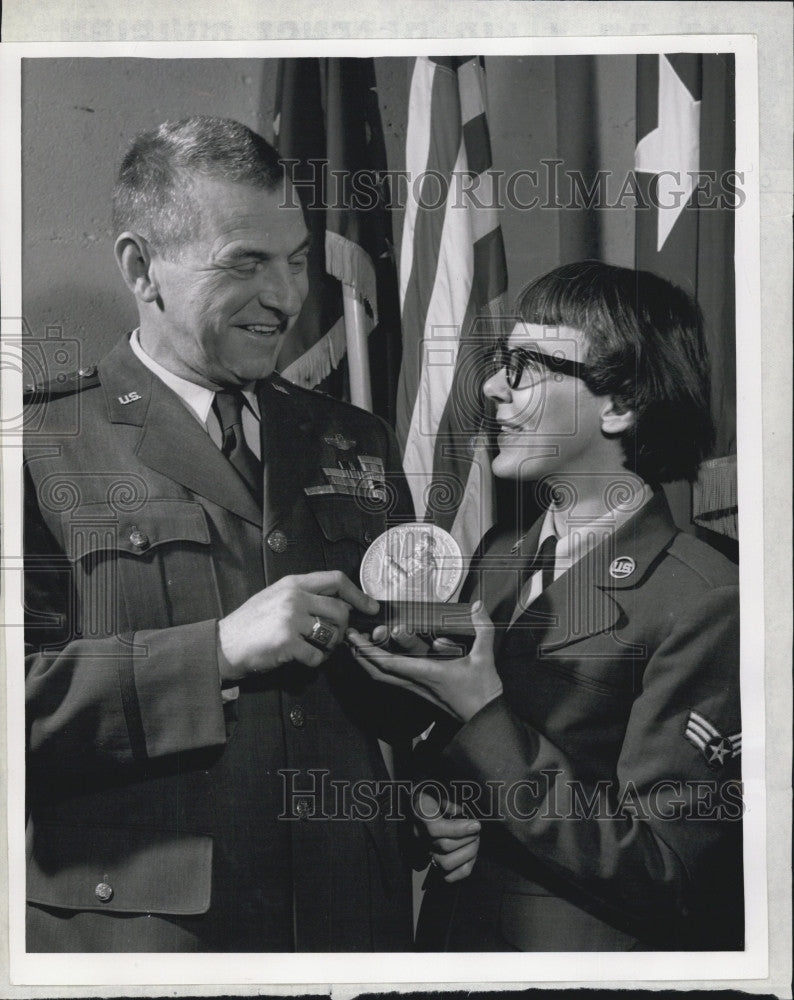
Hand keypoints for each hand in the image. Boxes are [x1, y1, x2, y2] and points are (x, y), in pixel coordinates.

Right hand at [218, 571, 377, 682]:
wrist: (223, 644)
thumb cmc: (250, 624)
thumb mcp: (275, 597)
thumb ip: (303, 596)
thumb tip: (338, 604)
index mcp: (292, 583)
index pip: (336, 580)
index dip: (358, 594)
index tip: (370, 607)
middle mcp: (294, 597)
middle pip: (340, 610)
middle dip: (343, 628)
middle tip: (333, 637)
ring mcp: (291, 619)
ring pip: (333, 634)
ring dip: (329, 647)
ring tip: (315, 648)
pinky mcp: (287, 643)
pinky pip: (317, 656)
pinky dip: (314, 661)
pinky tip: (302, 659)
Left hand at [346, 602, 502, 721]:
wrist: (483, 718)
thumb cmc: (482, 691)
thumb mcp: (484, 657)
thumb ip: (482, 628)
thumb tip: (477, 606)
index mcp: (427, 673)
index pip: (389, 663)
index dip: (368, 651)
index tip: (355, 636)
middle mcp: (416, 682)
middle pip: (377, 672)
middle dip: (360, 655)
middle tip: (349, 637)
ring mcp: (416, 688)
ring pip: (383, 677)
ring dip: (368, 662)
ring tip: (358, 644)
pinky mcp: (420, 691)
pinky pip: (393, 679)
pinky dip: (380, 667)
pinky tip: (378, 658)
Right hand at [415, 790, 479, 882]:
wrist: (425, 797)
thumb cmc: (437, 791)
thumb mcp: (442, 787)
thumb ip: (450, 799)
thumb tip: (460, 812)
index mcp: (419, 813)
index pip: (434, 829)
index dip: (458, 829)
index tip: (476, 824)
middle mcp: (419, 835)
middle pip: (444, 846)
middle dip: (467, 839)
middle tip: (477, 829)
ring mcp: (426, 850)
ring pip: (445, 863)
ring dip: (467, 853)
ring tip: (475, 840)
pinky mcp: (434, 861)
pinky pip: (448, 876)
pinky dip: (463, 868)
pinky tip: (471, 855)